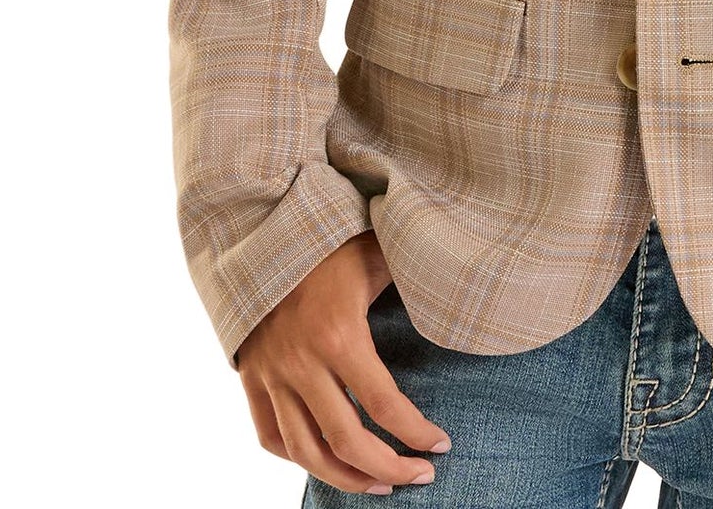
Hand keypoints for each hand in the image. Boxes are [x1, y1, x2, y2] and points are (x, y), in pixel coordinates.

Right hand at [236, 228, 451, 495]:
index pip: (383, 404)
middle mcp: (301, 362)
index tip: (441, 446)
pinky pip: (269, 435)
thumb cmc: (331, 240)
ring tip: (377, 486)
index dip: (416, 432)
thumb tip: (461, 280)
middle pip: (346, 441)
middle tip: (419, 477)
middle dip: (389, 468)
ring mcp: (271, 373)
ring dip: (344, 478)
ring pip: (305, 451)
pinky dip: (297, 457)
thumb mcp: (377, 252)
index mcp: (338, 333)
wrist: (262, 229)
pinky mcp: (251, 375)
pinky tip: (325, 460)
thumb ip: (415, 274)